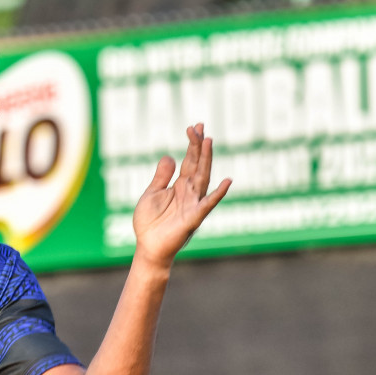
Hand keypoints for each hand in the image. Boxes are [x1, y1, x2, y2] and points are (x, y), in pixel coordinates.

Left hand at [131, 124, 230, 268]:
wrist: (148, 247)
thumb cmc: (150, 223)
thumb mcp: (152, 194)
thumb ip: (162, 176)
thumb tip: (169, 156)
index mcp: (179, 186)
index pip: (189, 161)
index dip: (192, 145)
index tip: (193, 127)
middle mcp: (189, 192)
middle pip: (197, 165)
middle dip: (199, 147)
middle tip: (201, 127)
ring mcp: (193, 204)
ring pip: (203, 178)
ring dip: (207, 161)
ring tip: (209, 142)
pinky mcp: (193, 218)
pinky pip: (208, 204)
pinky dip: (218, 194)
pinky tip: (227, 182)